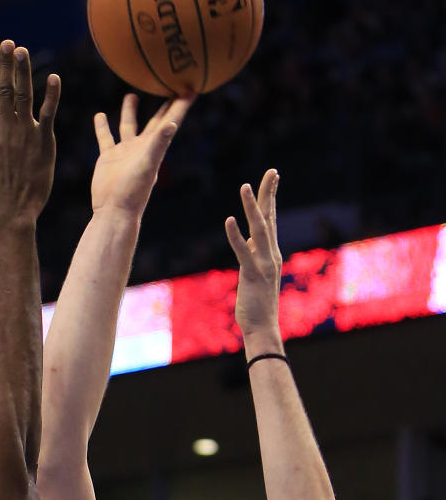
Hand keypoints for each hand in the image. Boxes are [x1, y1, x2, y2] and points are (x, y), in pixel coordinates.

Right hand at [0, 40, 59, 225]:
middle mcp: (7, 129)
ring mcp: (27, 134)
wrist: (11, 214)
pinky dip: (51, 95)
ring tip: (23, 51)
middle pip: (6, 89)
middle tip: (8, 43)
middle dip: (7, 65)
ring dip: (24, 72)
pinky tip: (54, 78)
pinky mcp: (44, 142)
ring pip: (25, 96)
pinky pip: (49, 114)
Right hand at [91, 94, 191, 216]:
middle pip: (156, 120)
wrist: (114, 210)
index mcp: (155, 146)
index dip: (182, 104)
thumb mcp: (148, 164)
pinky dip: (103, 127)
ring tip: (132, 94)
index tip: (192, 87)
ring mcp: (125, 152)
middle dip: (164, 104)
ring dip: (130, 111)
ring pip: (129, 125)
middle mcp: (142, 147)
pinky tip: (100, 115)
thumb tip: (171, 124)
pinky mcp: (109, 157)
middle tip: (170, 85)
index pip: (172, 120)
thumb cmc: (133, 191)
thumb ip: (158, 144)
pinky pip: (106, 137)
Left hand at [225, 170, 282, 341]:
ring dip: (251, 207)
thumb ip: (254, 257)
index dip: (270, 198)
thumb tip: (249, 242)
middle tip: (272, 171)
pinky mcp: (253, 275)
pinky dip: (235, 235)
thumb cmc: (256, 305)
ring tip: (245, 186)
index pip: (270, 220)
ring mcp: (265, 264)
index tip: (272, 177)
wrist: (263, 328)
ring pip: (258, 230)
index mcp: (271, 254)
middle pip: (269, 218)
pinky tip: (229, 220)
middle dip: (269, 193)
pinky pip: (243, 252)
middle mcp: (271, 255)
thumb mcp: (255, 275)